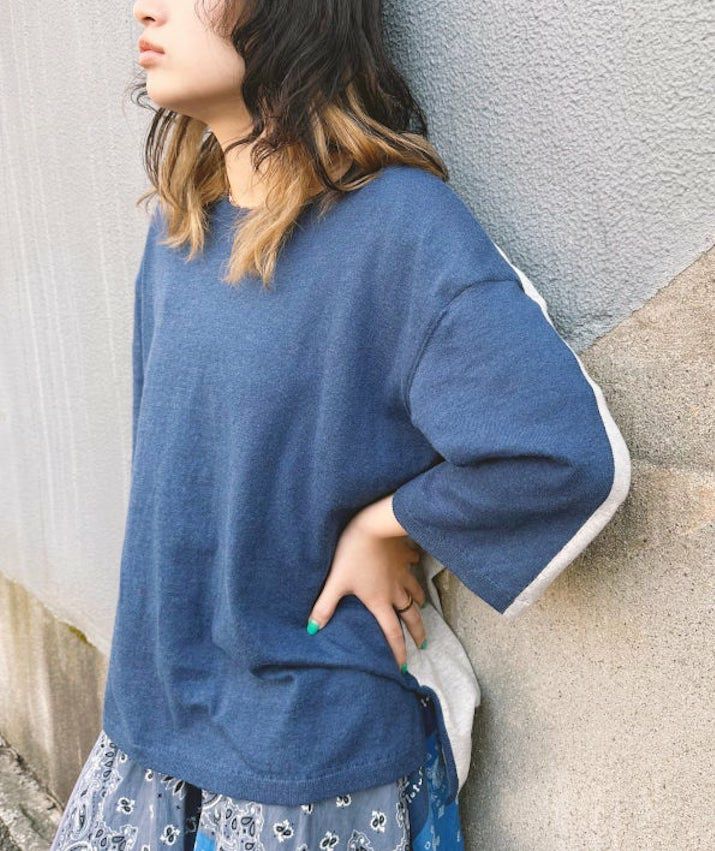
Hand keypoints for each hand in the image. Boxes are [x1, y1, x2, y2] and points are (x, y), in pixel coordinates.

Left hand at [306, 494, 427, 671]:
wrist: (373, 525)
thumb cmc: (353, 553)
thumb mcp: (336, 581)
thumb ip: (324, 607)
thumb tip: (312, 630)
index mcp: (379, 600)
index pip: (391, 632)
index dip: (397, 650)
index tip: (403, 665)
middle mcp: (395, 590)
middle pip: (410, 615)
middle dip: (417, 631)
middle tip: (424, 644)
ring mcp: (402, 571)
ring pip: (415, 591)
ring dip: (419, 602)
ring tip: (422, 608)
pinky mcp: (404, 554)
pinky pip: (413, 564)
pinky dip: (415, 567)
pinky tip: (415, 564)